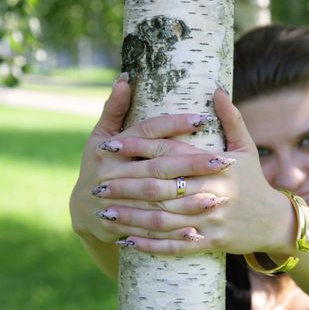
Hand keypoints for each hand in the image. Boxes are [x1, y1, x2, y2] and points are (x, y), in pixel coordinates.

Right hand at [69, 77, 234, 242]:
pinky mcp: (123, 224)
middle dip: (192, 165)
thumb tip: (125, 78)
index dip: (174, 124)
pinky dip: (174, 232)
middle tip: (223, 161)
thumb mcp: (100, 137)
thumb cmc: (99, 166)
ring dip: (188, 201)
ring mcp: (118, 201)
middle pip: (159, 167)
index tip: (203, 119)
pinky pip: (151, 230)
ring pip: (157, 200)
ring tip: (218, 197)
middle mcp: (115, 174)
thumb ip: (114, 110)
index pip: (148, 132)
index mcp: (112, 149)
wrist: (84, 210)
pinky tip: (199, 231)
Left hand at [90, 88, 294, 256]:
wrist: (274, 221)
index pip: (171, 152)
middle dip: (127, 185)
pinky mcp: (212, 242)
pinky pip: (176, 245)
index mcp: (218, 165)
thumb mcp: (247, 148)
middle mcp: (213, 191)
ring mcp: (212, 220)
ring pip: (164, 219)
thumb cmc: (255, 182)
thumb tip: (216, 88)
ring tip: (105, 212)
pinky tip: (128, 241)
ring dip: (132, 217)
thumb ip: (231, 118)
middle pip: (161, 187)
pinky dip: (151, 245)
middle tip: (98, 184)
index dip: (139, 147)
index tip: (110, 145)